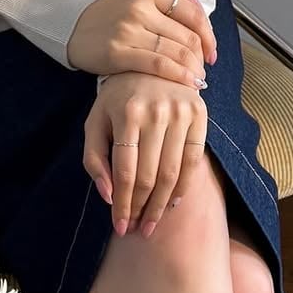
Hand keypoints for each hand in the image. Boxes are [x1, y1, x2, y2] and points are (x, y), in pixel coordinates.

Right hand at [66, 0, 216, 84]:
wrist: (72, 27)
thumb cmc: (111, 12)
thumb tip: (201, 8)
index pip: (192, 11)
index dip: (208, 34)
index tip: (211, 50)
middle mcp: (138, 5)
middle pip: (187, 35)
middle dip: (202, 56)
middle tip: (205, 68)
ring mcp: (128, 28)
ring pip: (176, 51)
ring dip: (194, 69)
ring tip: (199, 79)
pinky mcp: (118, 52)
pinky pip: (159, 65)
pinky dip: (180, 76)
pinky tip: (190, 84)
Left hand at [83, 72, 208, 235]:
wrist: (150, 63)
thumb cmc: (117, 99)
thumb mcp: (95, 121)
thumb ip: (94, 158)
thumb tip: (108, 196)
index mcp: (126, 112)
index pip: (125, 171)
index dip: (122, 204)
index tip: (120, 226)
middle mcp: (155, 111)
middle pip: (149, 176)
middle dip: (140, 209)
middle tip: (136, 229)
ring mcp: (180, 112)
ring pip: (172, 173)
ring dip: (161, 206)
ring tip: (151, 223)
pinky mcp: (199, 113)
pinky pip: (194, 161)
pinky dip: (184, 187)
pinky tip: (171, 203)